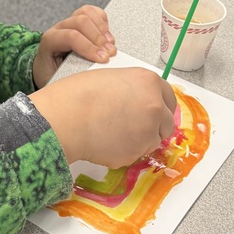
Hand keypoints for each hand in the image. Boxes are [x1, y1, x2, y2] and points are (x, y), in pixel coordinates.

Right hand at [30, 67, 176, 168]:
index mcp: (148, 82)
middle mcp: (155, 106)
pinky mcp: (136, 152)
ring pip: (153, 141)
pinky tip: (105, 142)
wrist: (65, 118)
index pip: (168, 98)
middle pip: (167, 123)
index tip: (153, 112)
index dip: (160, 106)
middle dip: (154, 127)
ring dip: (140, 141)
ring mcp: (149, 131)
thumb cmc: (78, 94)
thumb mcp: (111, 79)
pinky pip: (135, 154)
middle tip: (133, 128)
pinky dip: (124, 152)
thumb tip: (135, 103)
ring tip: (113, 134)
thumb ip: (132, 90)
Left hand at [33, 5, 116, 88]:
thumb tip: (93, 74)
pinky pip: (92, 12)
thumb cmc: (52, 75)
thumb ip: (72, 74)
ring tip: (110, 45)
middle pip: (81, 22)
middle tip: (109, 54)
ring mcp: (69, 22)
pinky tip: (107, 35)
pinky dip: (103, 21)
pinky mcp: (79, 20)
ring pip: (86, 13)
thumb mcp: (57, 79)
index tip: (102, 59)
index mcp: (49, 41)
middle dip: (98, 38)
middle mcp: (58, 28)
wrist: (47, 69)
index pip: (71, 37)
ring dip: (102, 28)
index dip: (89, 47)